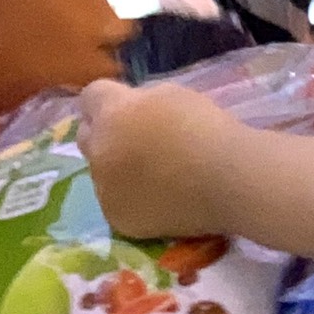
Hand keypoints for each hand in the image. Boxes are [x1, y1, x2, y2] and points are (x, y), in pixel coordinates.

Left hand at [75, 78, 230, 238]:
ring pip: (101, 172)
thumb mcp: (170, 94)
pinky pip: (115, 201)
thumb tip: (129, 112)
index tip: (128, 107)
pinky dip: (131, 198)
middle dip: (104, 134)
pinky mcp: (118, 218)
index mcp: (111, 114)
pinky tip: (159, 198)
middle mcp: (99, 151)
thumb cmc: (206, 129)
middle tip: (135, 140)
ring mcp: (104, 188)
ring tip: (155, 175)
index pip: (90, 96)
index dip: (109, 99)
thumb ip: (137, 102)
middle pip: (86, 136)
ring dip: (118, 168)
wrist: (227, 180)